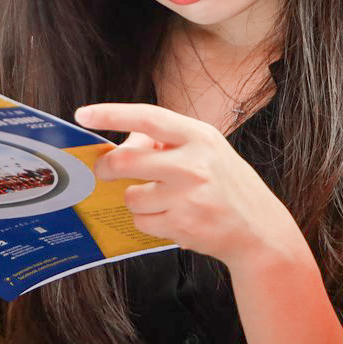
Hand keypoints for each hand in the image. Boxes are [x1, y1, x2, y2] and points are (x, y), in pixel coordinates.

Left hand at [77, 103, 306, 272]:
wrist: (259, 229)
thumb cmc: (227, 184)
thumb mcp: (206, 150)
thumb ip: (167, 142)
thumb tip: (122, 143)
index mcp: (199, 136)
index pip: (148, 117)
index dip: (111, 114)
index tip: (83, 114)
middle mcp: (194, 164)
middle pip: (126, 162)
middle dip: (107, 169)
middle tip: (105, 171)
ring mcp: (188, 197)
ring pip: (132, 197)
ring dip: (137, 200)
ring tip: (163, 200)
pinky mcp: (183, 225)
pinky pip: (143, 221)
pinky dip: (149, 221)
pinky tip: (172, 217)